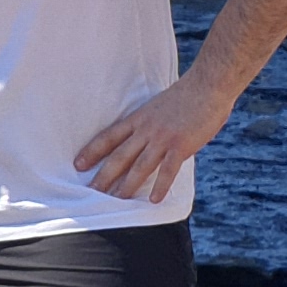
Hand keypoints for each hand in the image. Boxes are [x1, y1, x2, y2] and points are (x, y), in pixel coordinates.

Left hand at [74, 74, 232, 203]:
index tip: (78, 164)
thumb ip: (149, 124)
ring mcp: (163, 138)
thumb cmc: (186, 95)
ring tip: (117, 201)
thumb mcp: (158, 107)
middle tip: (90, 192)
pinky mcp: (181, 145)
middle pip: (119, 156)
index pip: (108, 137)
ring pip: (139, 166)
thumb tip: (146, 139)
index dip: (92, 151)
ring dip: (127, 185)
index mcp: (138, 118)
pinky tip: (153, 200)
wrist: (208, 85)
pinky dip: (160, 186)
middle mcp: (146, 129)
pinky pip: (168, 170)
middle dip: (103, 175)